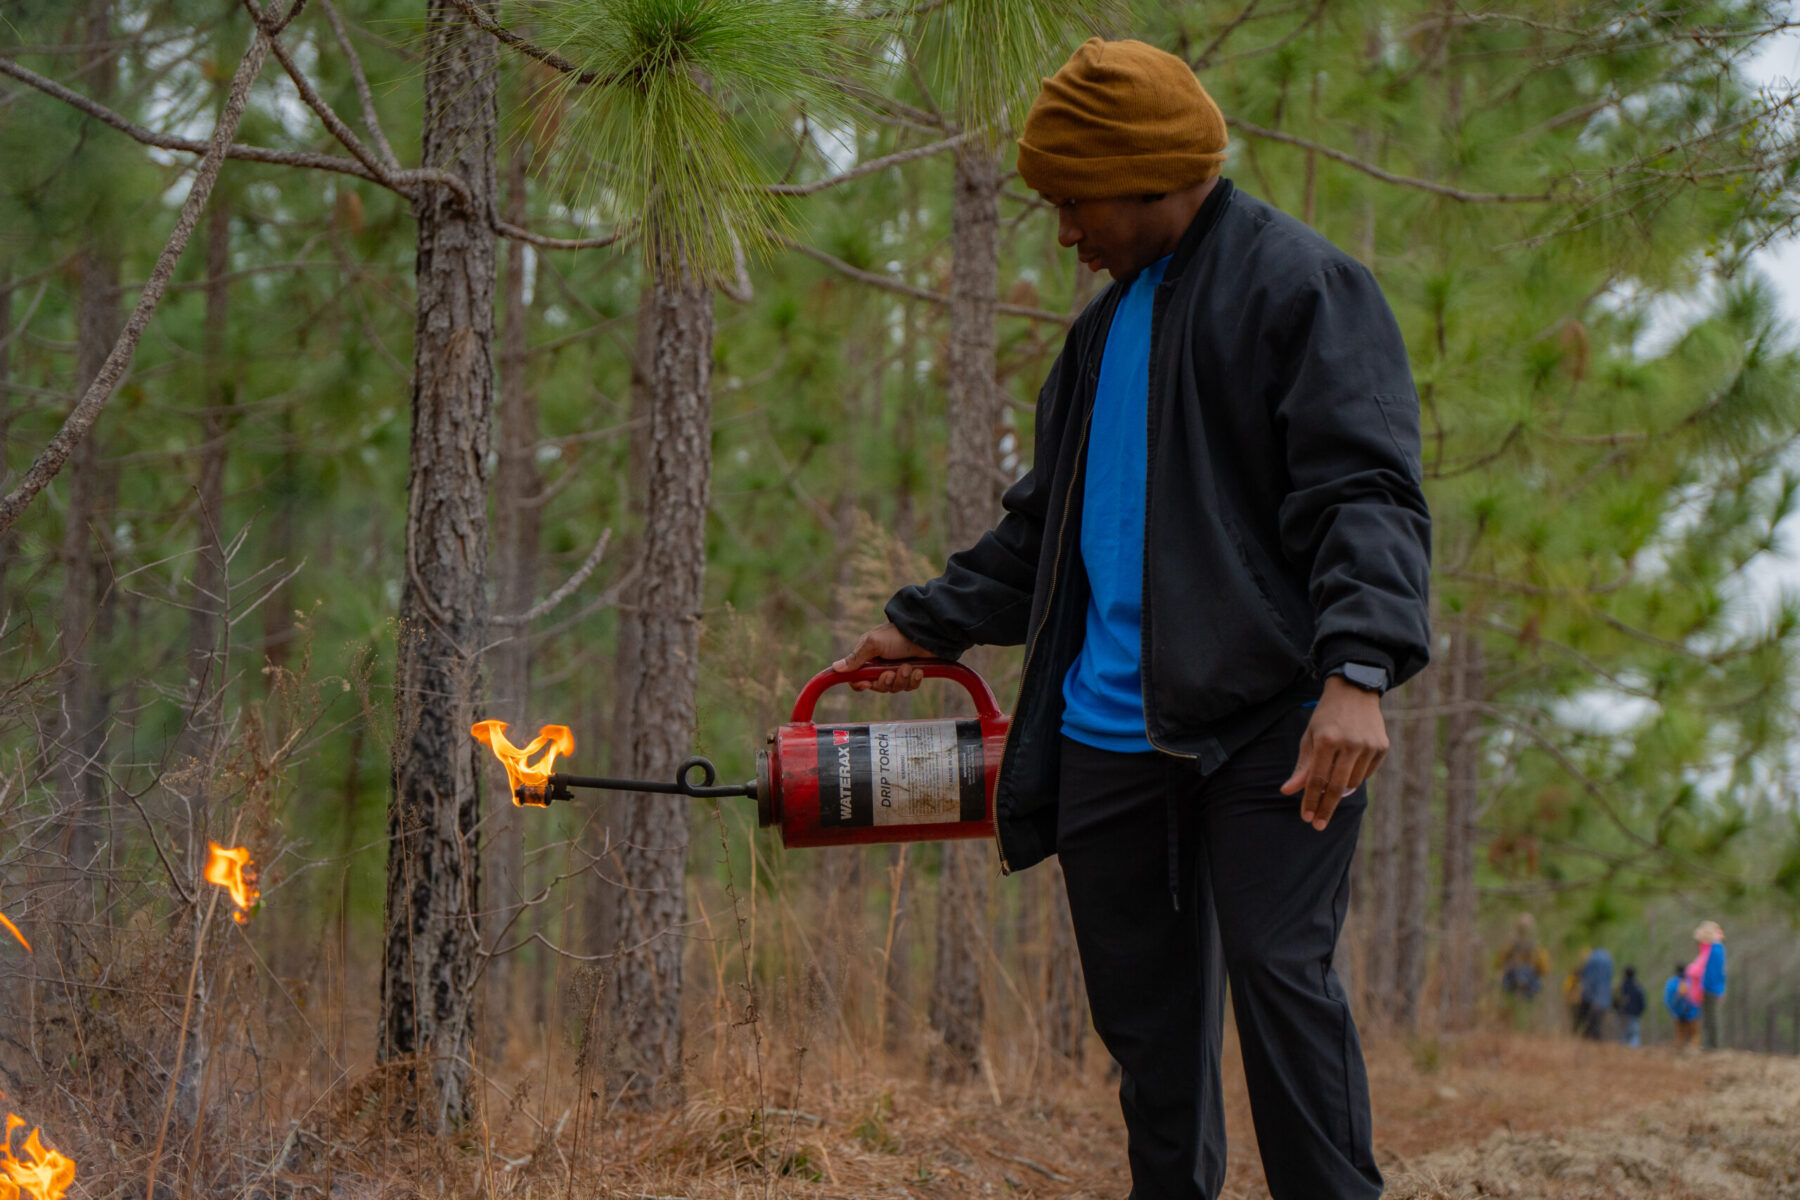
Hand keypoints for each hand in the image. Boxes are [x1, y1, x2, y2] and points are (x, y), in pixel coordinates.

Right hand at [832, 623, 936, 691]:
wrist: (927, 632)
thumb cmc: (898, 635)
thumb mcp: (873, 644)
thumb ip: (855, 658)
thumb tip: (835, 668)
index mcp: (868, 657)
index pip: (857, 678)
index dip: (861, 684)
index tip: (867, 684)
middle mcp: (881, 665)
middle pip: (877, 687)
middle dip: (885, 682)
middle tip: (891, 672)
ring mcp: (897, 669)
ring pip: (894, 688)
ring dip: (901, 679)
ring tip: (908, 666)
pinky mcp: (912, 673)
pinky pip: (909, 686)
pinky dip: (914, 680)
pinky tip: (919, 670)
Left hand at [1280, 676, 1388, 830]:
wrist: (1355, 691)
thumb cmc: (1326, 717)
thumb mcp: (1310, 737)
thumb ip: (1302, 767)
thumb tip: (1288, 791)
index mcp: (1327, 739)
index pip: (1317, 779)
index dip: (1311, 801)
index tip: (1306, 818)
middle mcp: (1350, 743)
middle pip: (1336, 787)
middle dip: (1325, 808)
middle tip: (1318, 825)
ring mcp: (1368, 745)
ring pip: (1353, 783)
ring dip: (1341, 788)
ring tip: (1332, 781)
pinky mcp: (1382, 747)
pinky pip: (1367, 773)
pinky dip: (1355, 776)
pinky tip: (1349, 765)